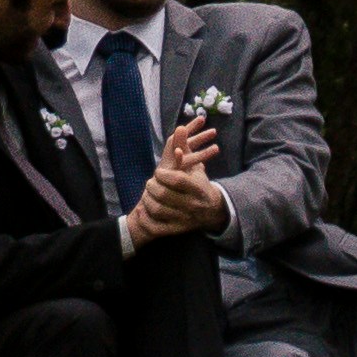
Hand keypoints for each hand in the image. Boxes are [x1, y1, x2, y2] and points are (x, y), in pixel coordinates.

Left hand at [125, 119, 228, 245]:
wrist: (213, 211)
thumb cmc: (200, 184)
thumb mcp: (195, 165)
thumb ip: (186, 147)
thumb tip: (179, 126)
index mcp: (198, 188)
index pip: (178, 180)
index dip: (164, 175)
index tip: (158, 172)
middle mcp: (193, 205)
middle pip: (165, 195)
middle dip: (153, 187)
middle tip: (150, 183)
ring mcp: (185, 219)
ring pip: (159, 211)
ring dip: (148, 201)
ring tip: (147, 195)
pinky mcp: (178, 230)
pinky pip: (158, 228)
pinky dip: (147, 220)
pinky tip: (144, 211)